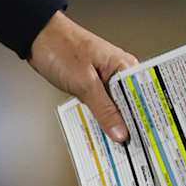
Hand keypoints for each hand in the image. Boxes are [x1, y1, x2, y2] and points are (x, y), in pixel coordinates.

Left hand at [29, 10, 137, 143]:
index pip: (144, 97)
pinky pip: (100, 104)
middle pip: (131, 104)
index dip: (149, 119)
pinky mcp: (90, 83)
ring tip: (121, 149)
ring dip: (114, 123)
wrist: (34, 35)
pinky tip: (102, 133)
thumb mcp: (84, 82)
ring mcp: (104, 78)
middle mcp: (118, 71)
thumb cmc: (59, 47)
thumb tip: (122, 132)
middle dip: (132, 125)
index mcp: (124, 65)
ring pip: (114, 106)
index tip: (151, 141)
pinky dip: (100, 117)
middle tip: (138, 151)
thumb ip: (104, 109)